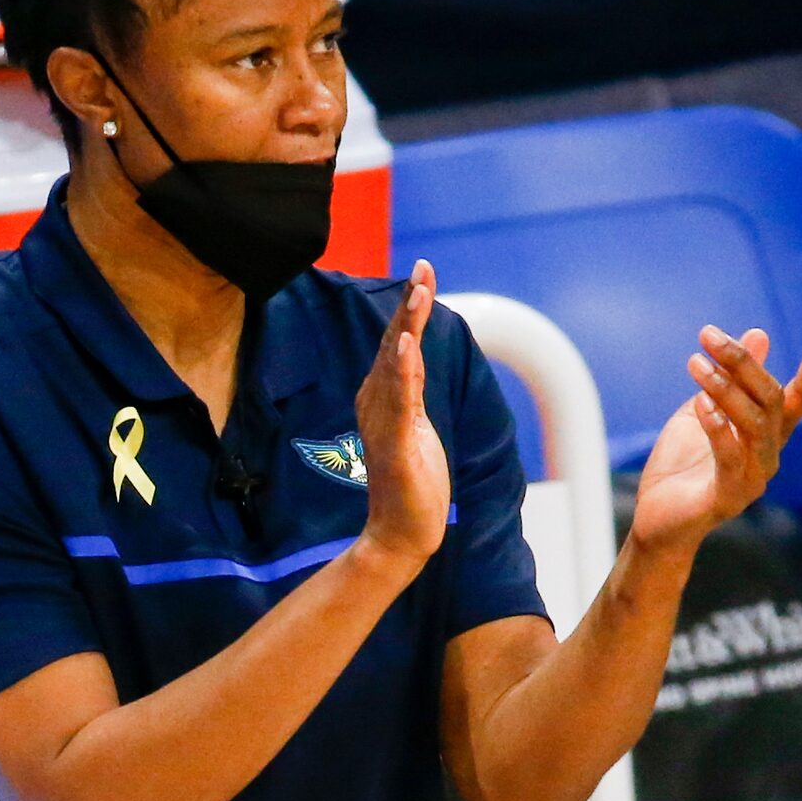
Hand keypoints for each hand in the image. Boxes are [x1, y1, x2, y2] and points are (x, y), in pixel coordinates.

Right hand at [354, 258, 451, 573]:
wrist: (401, 534)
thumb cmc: (410, 483)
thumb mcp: (414, 425)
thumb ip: (409, 389)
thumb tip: (410, 352)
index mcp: (383, 397)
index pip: (399, 342)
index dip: (411, 306)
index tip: (423, 270)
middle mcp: (377, 403)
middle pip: (396, 343)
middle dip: (411, 304)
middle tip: (423, 266)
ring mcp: (384, 423)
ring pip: (397, 365)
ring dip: (408, 326)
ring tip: (418, 291)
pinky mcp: (394, 445)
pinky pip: (399, 402)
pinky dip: (401, 371)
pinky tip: (407, 344)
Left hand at [632, 325, 801, 555]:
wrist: (656, 520)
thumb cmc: (681, 465)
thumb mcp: (703, 411)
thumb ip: (730, 379)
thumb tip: (758, 333)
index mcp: (768, 433)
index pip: (801, 397)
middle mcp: (769, 454)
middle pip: (772, 399)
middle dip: (743, 362)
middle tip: (708, 335)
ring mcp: (753, 478)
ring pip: (754, 424)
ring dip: (725, 389)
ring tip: (696, 364)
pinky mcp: (729, 497)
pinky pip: (731, 456)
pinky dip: (717, 426)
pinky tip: (699, 403)